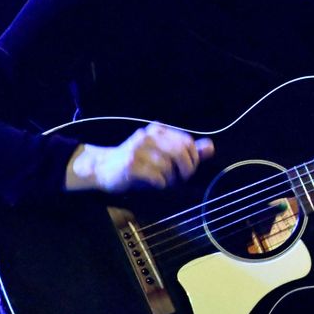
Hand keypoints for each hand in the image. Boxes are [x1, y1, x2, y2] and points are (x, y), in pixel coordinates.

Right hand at [65, 122, 214, 191]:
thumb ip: (187, 151)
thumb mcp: (163, 154)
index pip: (187, 142)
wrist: (103, 168)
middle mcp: (149, 136)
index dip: (193, 159)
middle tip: (181, 179)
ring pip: (168, 166)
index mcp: (158, 130)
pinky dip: (160, 183)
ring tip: (165, 181)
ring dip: (171, 179)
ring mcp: (138, 149)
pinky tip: (155, 184)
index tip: (188, 170)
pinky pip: (156, 177)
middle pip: (180, 152)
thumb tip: (211, 147)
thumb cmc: (138, 163)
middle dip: (185, 169)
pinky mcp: (131, 165)